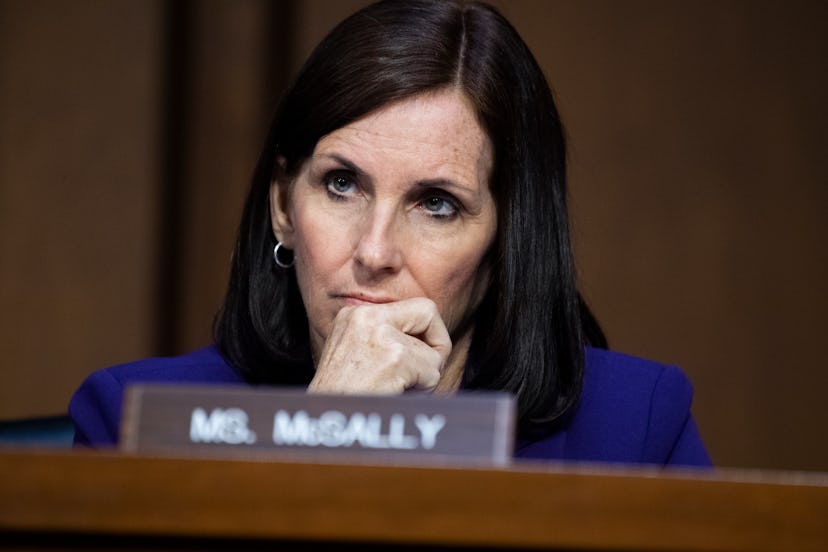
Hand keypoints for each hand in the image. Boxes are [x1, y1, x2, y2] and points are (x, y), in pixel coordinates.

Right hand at [307, 297, 451, 393]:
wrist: (327, 419)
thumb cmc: (342, 397)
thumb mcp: (356, 354)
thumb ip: (387, 339)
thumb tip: (429, 340)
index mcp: (355, 314)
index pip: (413, 307)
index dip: (427, 332)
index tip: (422, 356)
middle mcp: (365, 316)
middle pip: (428, 311)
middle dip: (438, 344)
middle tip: (426, 372)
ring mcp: (380, 335)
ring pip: (432, 352)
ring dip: (424, 378)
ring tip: (399, 391)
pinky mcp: (393, 357)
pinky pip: (432, 372)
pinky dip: (423, 390)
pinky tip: (398, 395)